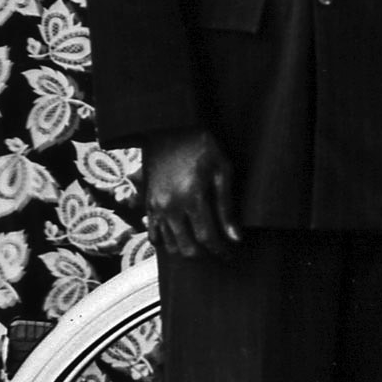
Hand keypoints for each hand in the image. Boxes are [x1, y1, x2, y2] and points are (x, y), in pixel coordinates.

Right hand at [141, 128, 242, 259]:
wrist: (168, 127)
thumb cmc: (201, 146)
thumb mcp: (221, 170)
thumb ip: (226, 206)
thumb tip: (234, 238)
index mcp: (191, 196)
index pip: (207, 237)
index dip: (220, 251)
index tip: (230, 254)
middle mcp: (170, 205)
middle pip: (187, 248)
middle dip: (204, 254)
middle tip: (218, 250)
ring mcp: (155, 206)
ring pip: (169, 245)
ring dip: (186, 249)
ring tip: (202, 243)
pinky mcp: (147, 203)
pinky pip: (153, 235)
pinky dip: (167, 242)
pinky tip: (181, 235)